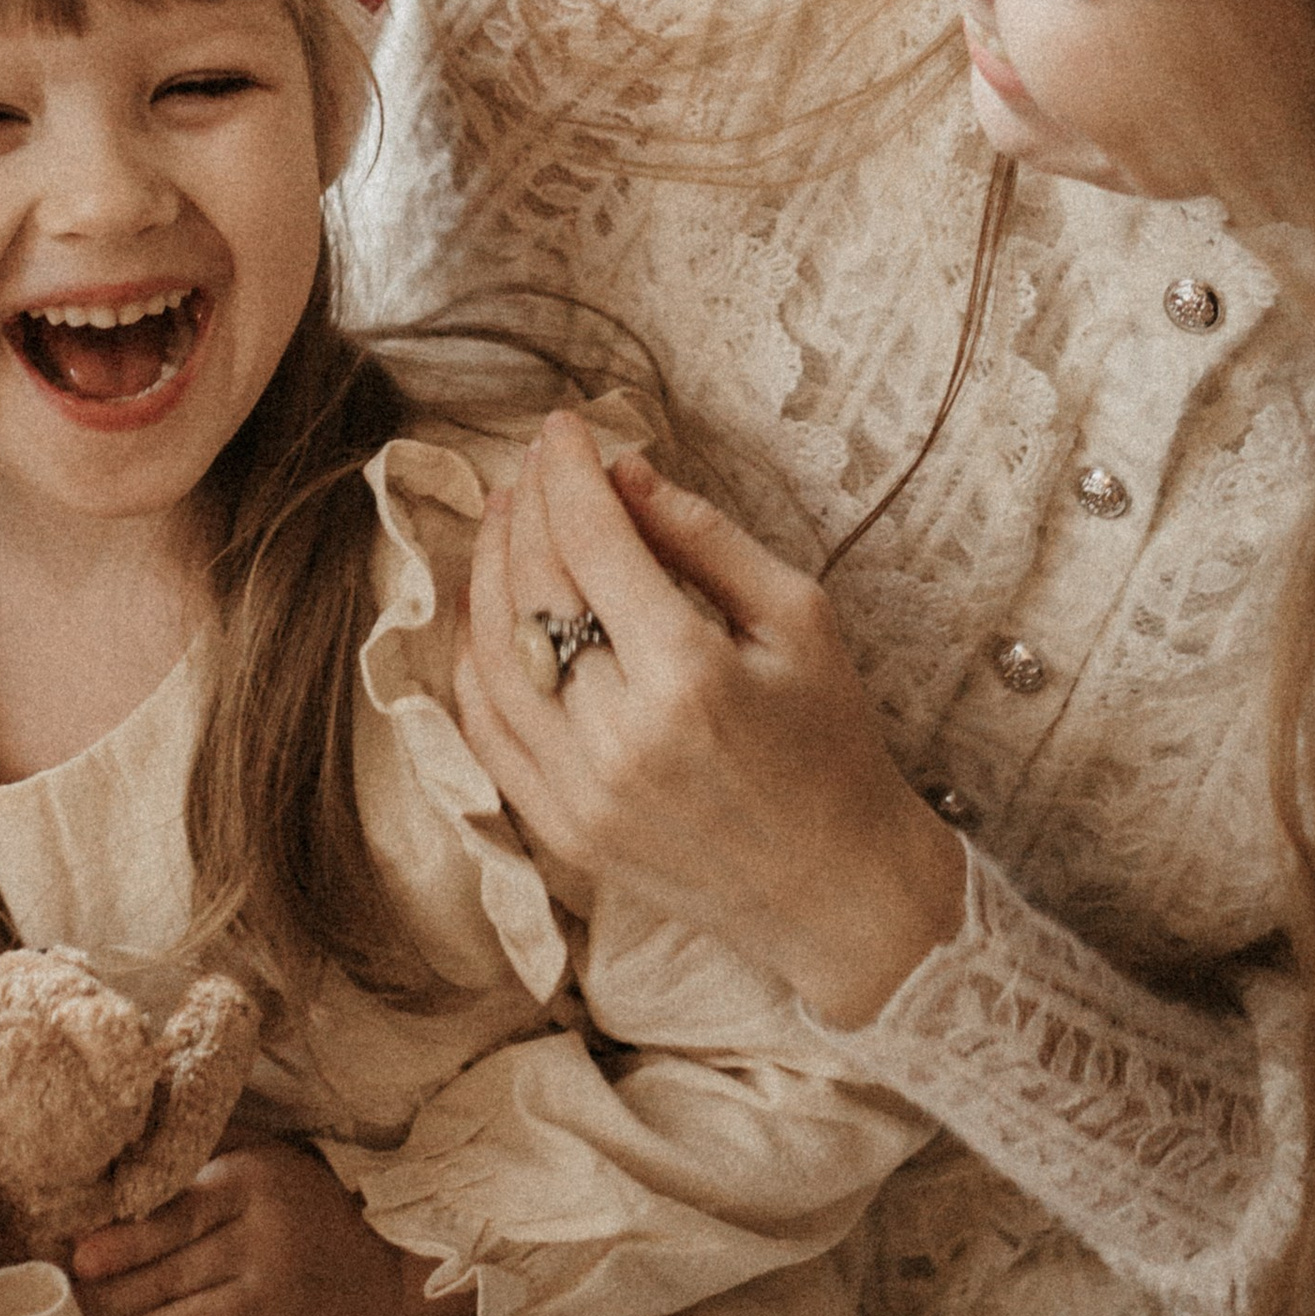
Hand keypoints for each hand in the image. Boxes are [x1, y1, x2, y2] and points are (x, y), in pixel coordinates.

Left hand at [69, 1139, 463, 1315]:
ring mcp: (268, 1284)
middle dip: (109, 1285)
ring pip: (184, 1312)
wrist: (388, 1256)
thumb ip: (207, 1143)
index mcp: (249, 1179)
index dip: (125, 1236)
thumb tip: (134, 1128)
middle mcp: (258, 1232)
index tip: (76, 1249)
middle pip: (170, 1264)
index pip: (177, 1208)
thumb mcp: (268, 1152)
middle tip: (56, 1295)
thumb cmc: (312, 1196)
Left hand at [455, 410, 966, 1028]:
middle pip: (536, 589)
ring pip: (495, 655)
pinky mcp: (561, 831)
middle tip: (535, 464)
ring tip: (504, 518)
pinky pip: (487, 730)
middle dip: (528, 508)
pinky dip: (475, 659)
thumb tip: (625, 473)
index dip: (570, 471)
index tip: (564, 426)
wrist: (839, 889)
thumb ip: (705, 538)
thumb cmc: (832, 741)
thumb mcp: (798, 617)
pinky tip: (486, 610)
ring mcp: (580, 792)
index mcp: (690, 675)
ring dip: (489, 573)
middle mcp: (620, 737)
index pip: (594, 543)